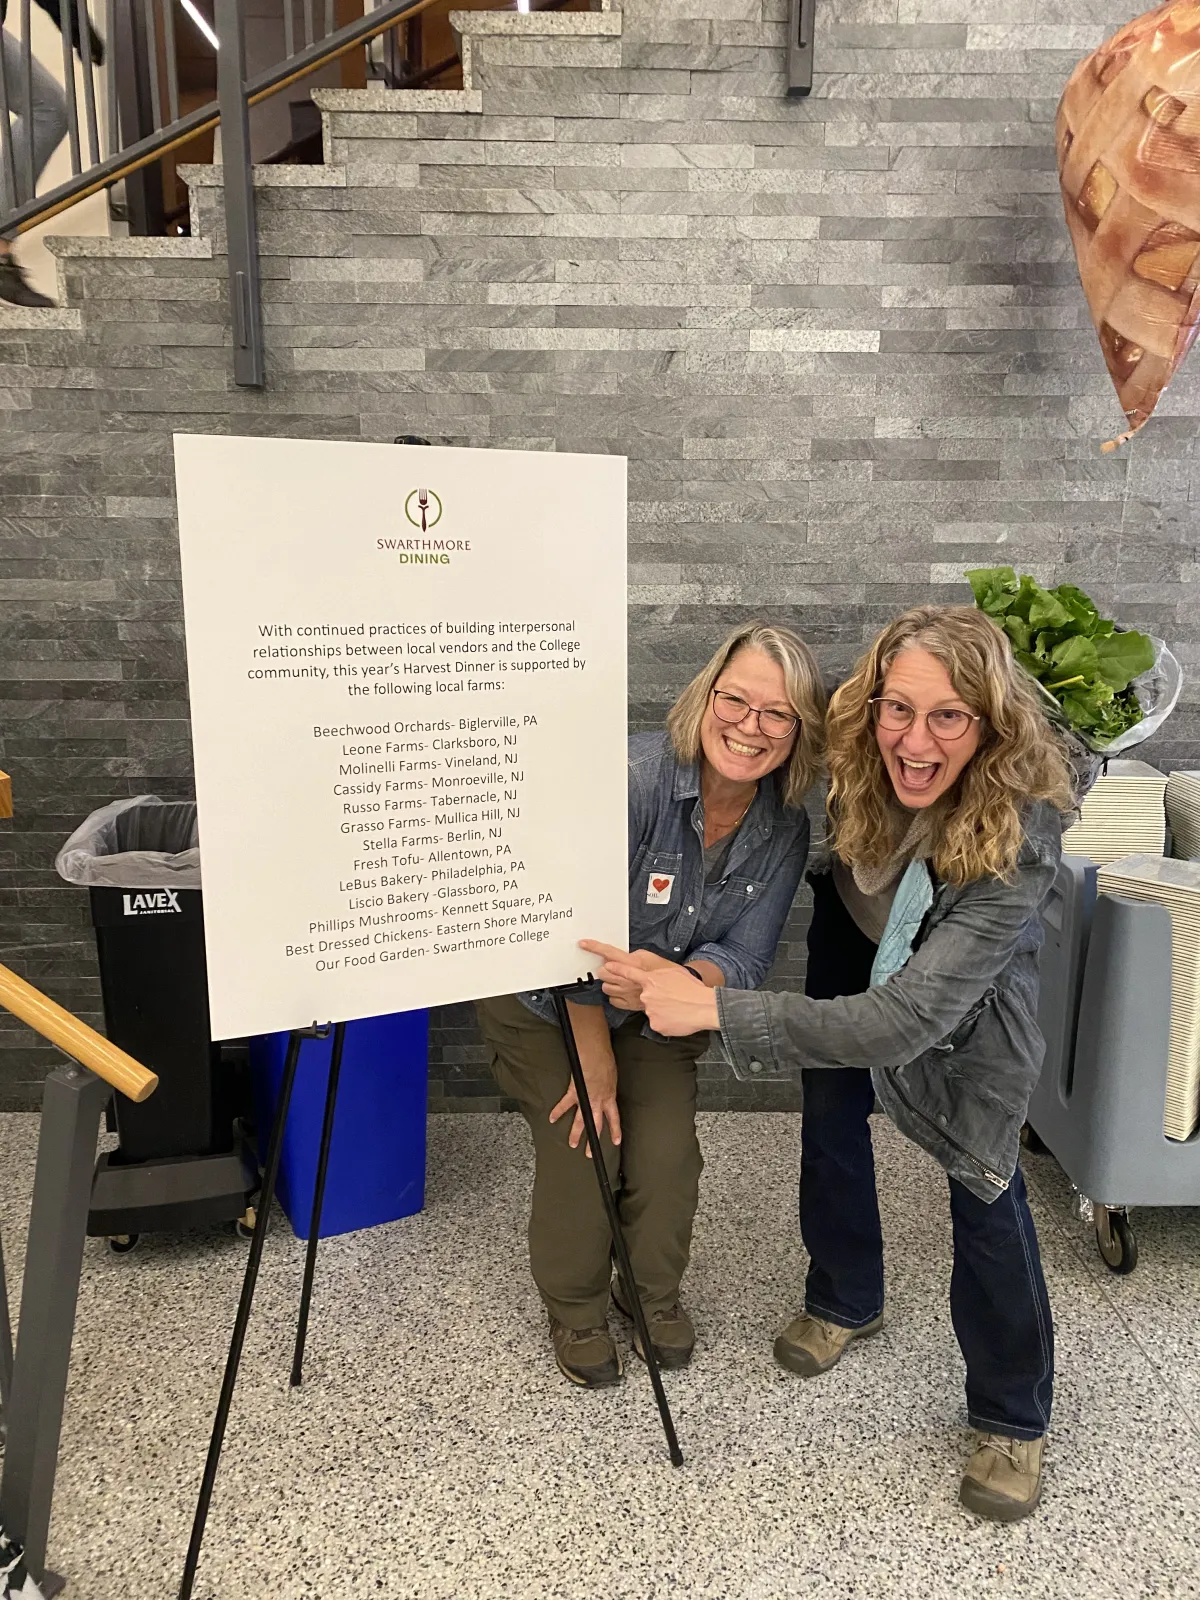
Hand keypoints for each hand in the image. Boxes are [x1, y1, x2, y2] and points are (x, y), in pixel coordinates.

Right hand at [549, 1057, 620, 1156]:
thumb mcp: (612, 1077)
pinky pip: (565, 1104)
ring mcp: (585, 1100)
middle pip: (596, 1125)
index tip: (616, 1142)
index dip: (615, 1130)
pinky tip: (552, 1118)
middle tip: (589, 1153)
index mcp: (609, 1098)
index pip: (614, 1118)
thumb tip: (607, 1086)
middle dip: (593, 1140)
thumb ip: (609, 1085)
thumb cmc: (606, 1062)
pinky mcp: (574, 1093)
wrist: (595, 1057)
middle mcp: (598, 1103)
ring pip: (580, 1121)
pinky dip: (558, 1111)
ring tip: (572, 1144)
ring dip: (575, 1133)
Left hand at [579, 940, 674, 1010]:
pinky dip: (618, 997)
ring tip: (625, 984)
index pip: (610, 954)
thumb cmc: (674, 978)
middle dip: (607, 970)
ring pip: (607, 988)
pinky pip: (614, 1001)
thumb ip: (637, 957)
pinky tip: (628, 994)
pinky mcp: (632, 1008)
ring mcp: (630, 996)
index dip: (595, 947)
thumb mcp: (655, 959)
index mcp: (636, 965)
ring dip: (612, 985)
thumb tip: (626, 957)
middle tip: (616, 970)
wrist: (688, 999)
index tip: (584, 943)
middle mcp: (630, 981)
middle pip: (604, 973)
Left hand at [605, 961, 719, 1036]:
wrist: (704, 1007)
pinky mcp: (654, 1024)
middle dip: (654, 998)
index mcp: (651, 980)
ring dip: (661, 1010)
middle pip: (644, 997)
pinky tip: (677, 1017)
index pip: (629, 973)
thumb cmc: (693, 989)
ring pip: (651, 1010)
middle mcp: (646, 995)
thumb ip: (657, 976)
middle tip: (671, 999)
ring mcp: (649, 1011)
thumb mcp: (674, 974)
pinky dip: (665, 1021)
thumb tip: (649, 978)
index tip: (607, 967)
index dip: (617, 969)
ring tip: (677, 1008)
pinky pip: (657, 1022)